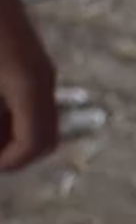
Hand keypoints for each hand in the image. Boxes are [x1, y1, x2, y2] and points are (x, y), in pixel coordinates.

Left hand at [0, 0, 57, 170]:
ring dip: (11, 130)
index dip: (7, 163)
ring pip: (36, 119)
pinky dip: (9, 111)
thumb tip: (3, 142)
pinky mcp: (27, 60)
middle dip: (14, 152)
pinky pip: (28, 99)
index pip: (31, 145)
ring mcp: (37, 68)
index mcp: (28, 86)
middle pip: (44, 138)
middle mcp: (41, 79)